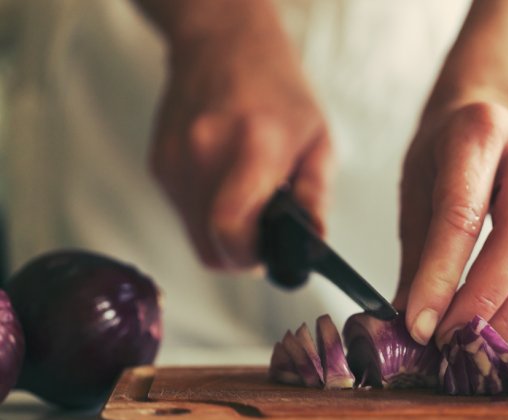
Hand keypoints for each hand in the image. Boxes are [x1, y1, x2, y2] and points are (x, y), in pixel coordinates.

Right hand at [149, 18, 330, 268]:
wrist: (222, 42)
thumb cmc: (277, 88)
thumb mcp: (317, 138)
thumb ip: (315, 196)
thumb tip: (312, 242)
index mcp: (253, 147)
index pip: (231, 230)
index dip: (251, 257)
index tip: (269, 253)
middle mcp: (205, 154)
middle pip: (209, 247)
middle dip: (239, 254)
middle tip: (263, 235)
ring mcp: (175, 160)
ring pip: (193, 235)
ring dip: (221, 234)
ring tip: (246, 199)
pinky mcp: (159, 164)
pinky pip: (182, 212)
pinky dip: (205, 212)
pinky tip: (225, 182)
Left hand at [394, 101, 507, 345]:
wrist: (497, 104)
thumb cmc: (448, 146)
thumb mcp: (418, 183)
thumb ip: (417, 250)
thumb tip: (410, 318)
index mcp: (478, 131)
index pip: (461, 214)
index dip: (441, 276)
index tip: (420, 324)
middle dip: (483, 299)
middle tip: (451, 342)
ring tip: (478, 342)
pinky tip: (505, 317)